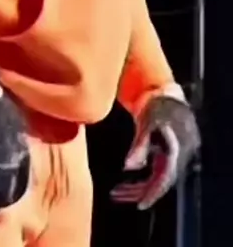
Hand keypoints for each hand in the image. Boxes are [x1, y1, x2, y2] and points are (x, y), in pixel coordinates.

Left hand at [111, 93, 199, 210]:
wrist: (162, 90)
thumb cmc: (156, 103)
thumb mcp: (148, 121)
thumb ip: (140, 144)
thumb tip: (128, 168)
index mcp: (177, 149)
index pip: (166, 178)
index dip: (153, 193)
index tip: (139, 204)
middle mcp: (177, 156)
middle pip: (159, 182)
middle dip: (139, 192)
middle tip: (116, 196)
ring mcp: (171, 156)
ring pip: (155, 179)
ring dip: (137, 188)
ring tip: (116, 192)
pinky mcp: (164, 153)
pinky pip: (153, 173)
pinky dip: (140, 179)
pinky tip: (125, 181)